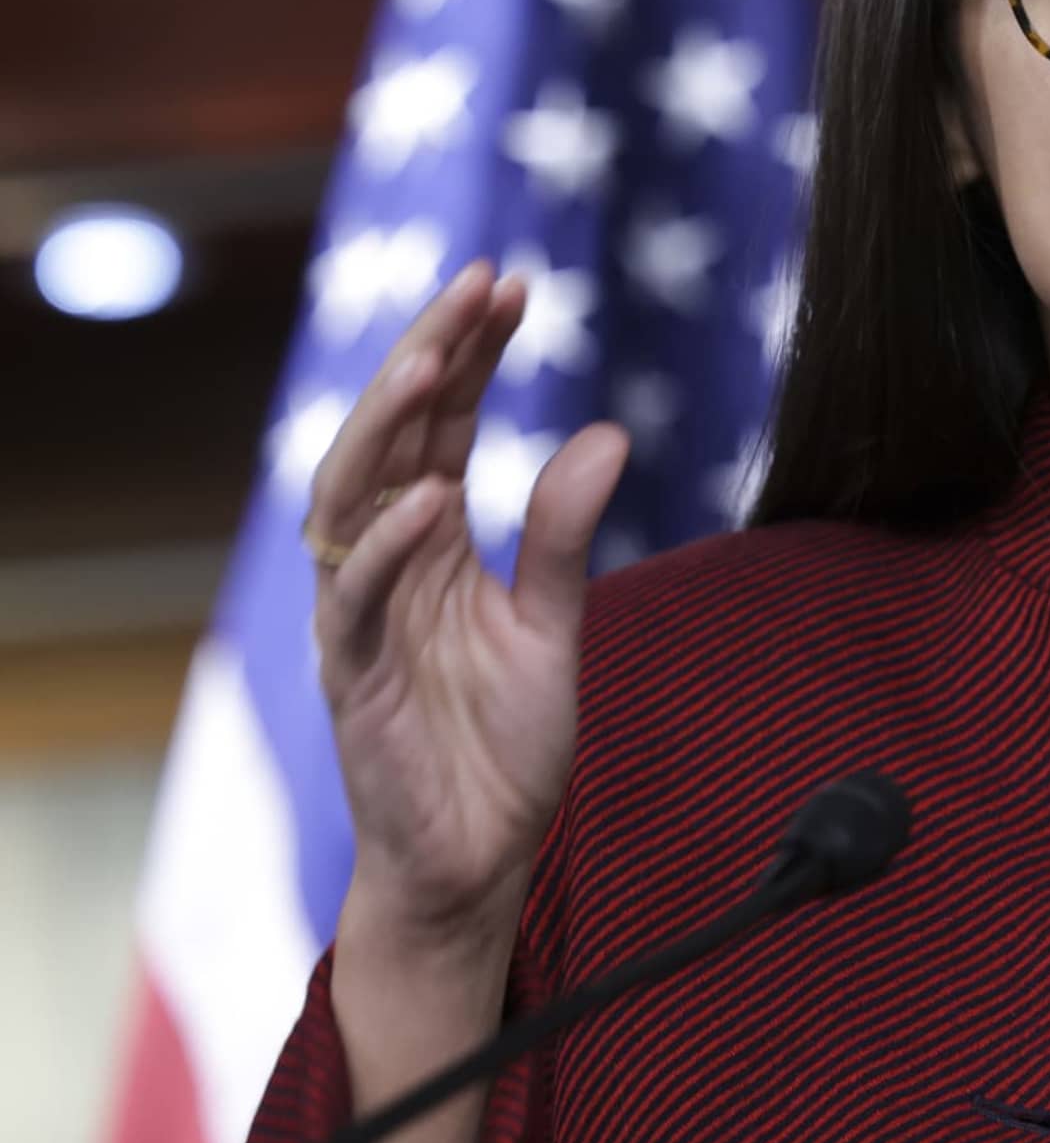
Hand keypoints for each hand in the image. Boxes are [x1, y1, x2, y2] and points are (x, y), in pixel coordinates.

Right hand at [306, 258, 629, 943]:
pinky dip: (386, 546)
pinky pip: (355, 599)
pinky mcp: (353, 677)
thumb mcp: (552, 624)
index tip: (513, 285)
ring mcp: (360, 615)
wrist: (475, 857)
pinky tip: (432, 498)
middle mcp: (383, 561)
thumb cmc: (499, 745)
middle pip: (389, 437)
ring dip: (387, 426)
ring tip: (432, 359)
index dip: (468, 353)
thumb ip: (563, 534)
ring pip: (350, 498)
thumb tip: (607, 432)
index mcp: (429, 538)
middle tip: (476, 285)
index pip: (440, 423)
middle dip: (426, 355)